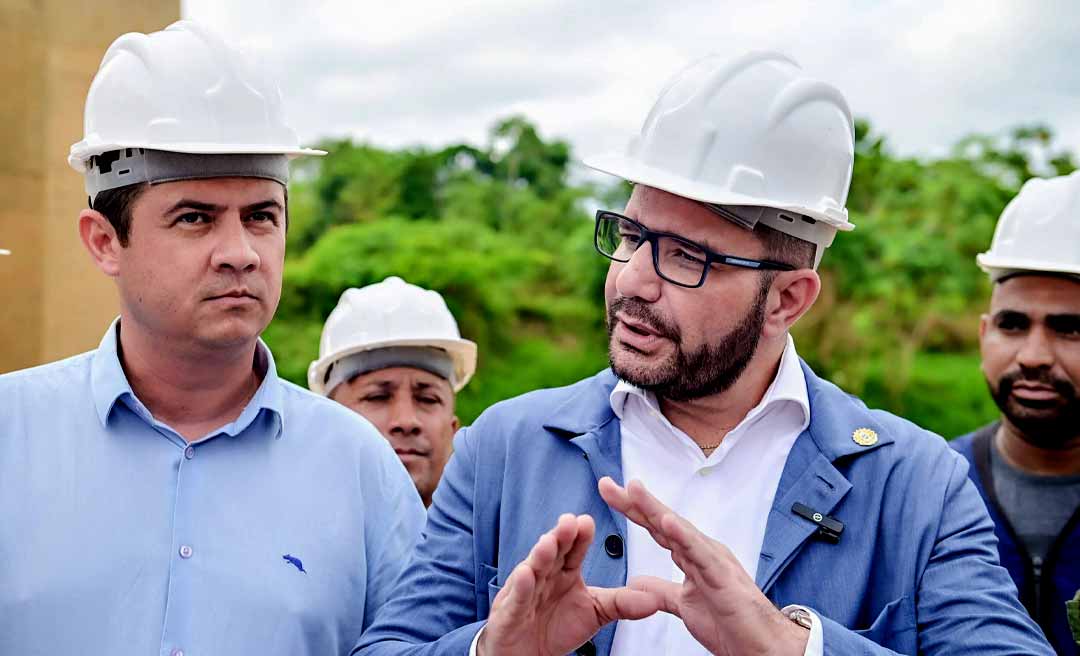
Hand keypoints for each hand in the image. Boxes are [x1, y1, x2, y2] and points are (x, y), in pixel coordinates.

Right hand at [478, 513, 665, 655]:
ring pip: (533, 570)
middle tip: (569, 522)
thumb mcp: (595, 613)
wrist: (526, 654)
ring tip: (548, 542)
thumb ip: (622, 603)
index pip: (574, 550)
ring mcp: (525, 591)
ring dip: (539, 555)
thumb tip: (655, 600)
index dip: (580, 537)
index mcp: (564, 572)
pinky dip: (519, 587)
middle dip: (560, 537)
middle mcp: (544, 575)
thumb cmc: (556, 626)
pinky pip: (516, 598)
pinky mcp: (510, 612)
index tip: (588, 522)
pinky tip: (524, 574)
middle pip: (553, 552)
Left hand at [598, 477, 808, 655]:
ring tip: (634, 490)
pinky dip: (684, 536)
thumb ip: (661, 590)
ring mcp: (713, 560)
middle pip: (663, 521)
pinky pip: (700, 553)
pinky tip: (666, 522)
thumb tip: (636, 582)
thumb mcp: (684, 605)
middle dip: (635, 502)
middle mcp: (702, 551)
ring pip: (679, 529)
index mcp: (692, 556)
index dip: (632, 510)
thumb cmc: (732, 624)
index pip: (656, 528)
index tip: (610, 493)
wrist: (763, 648)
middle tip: (608, 484)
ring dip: (655, 509)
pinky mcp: (723, 576)